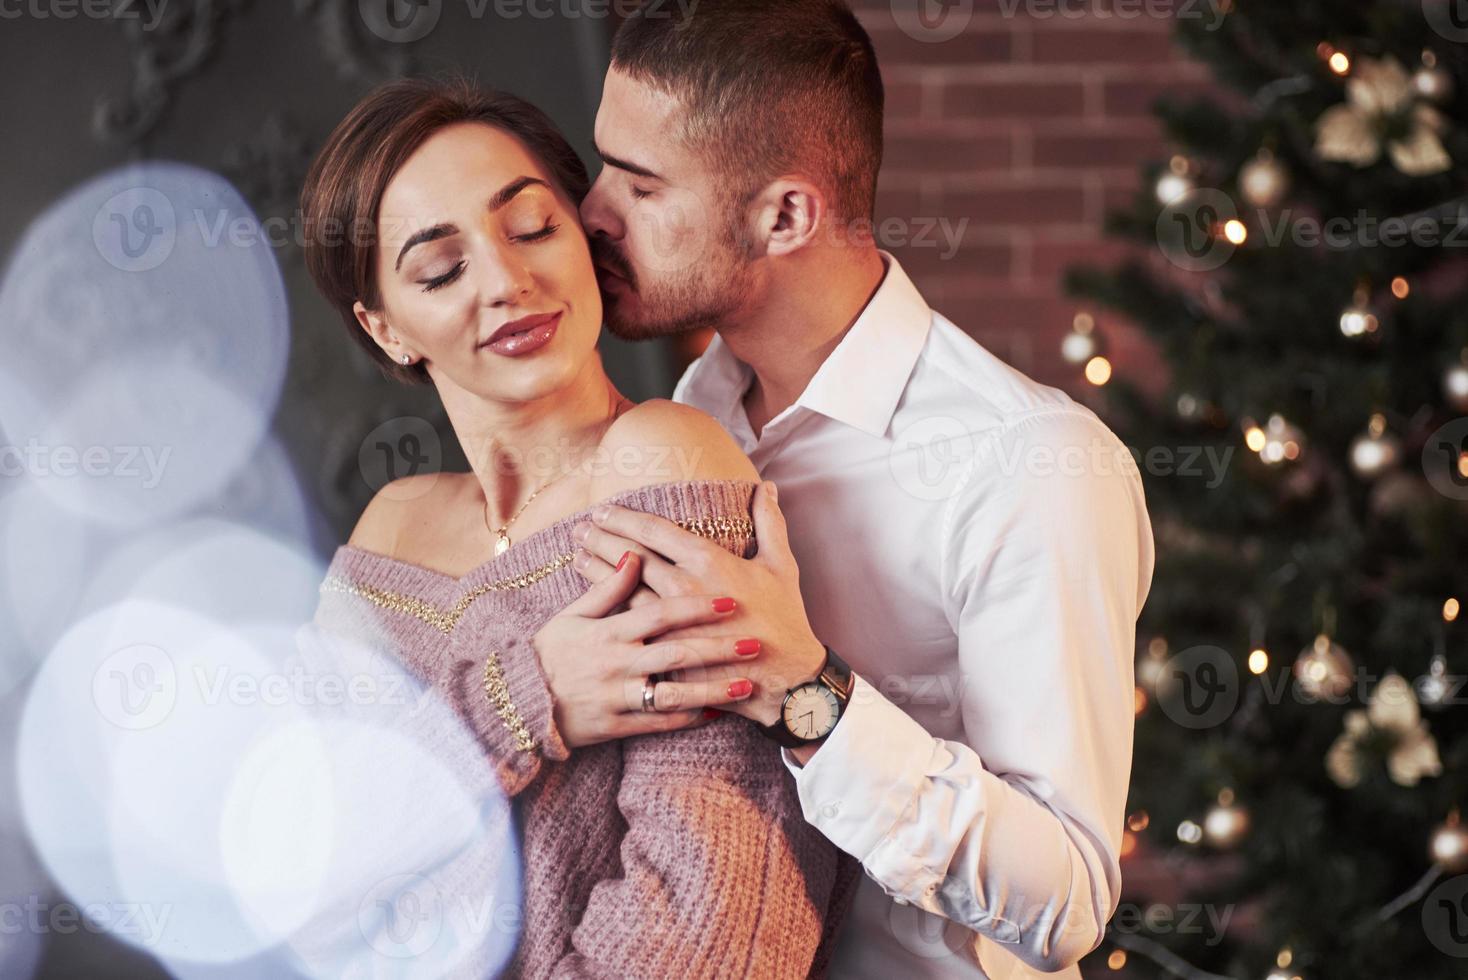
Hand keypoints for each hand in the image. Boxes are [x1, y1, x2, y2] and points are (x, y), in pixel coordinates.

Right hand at [532, 550, 760, 746]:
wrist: (519, 702)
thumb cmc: (551, 652)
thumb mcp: (573, 615)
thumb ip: (608, 588)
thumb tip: (636, 554)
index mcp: (609, 632)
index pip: (659, 614)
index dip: (696, 607)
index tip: (729, 601)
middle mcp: (617, 664)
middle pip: (676, 652)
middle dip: (717, 648)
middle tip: (753, 642)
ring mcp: (618, 697)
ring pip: (673, 693)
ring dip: (712, 689)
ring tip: (745, 685)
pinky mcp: (617, 725)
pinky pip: (660, 724)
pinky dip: (690, 719)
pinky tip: (718, 713)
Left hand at [569, 481, 825, 725]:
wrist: (786, 678)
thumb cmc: (785, 619)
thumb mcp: (781, 565)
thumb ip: (769, 522)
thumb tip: (765, 488)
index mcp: (709, 561)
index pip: (655, 531)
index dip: (625, 518)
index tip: (604, 509)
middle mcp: (684, 587)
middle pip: (630, 557)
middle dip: (602, 539)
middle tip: (579, 528)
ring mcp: (671, 622)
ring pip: (622, 589)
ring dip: (596, 570)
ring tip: (576, 555)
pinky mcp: (666, 651)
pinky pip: (628, 626)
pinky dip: (606, 609)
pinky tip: (589, 601)